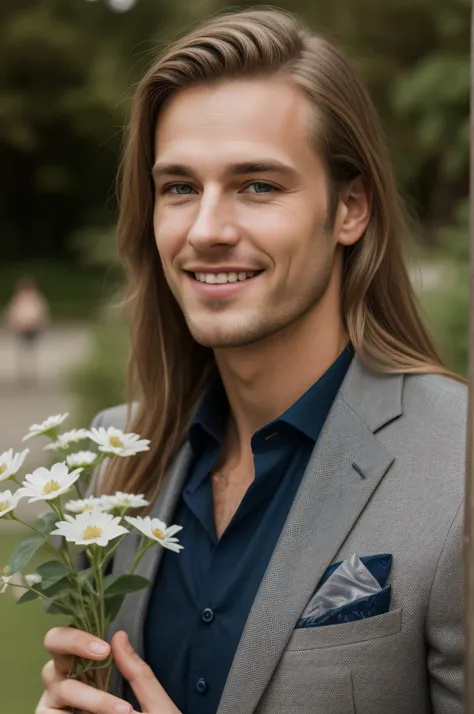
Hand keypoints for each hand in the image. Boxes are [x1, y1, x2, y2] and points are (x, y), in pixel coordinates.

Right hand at [36, 626, 180, 713]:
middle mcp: (74, 687)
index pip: (76, 642)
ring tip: (122, 712)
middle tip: (101, 651)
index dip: (80, 635)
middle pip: (54, 651)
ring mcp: (62, 708)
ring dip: (90, 696)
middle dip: (72, 643)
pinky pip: (50, 713)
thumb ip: (138, 674)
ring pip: (57, 686)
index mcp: (97, 675)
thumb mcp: (157, 707)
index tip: (106, 647)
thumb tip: (119, 635)